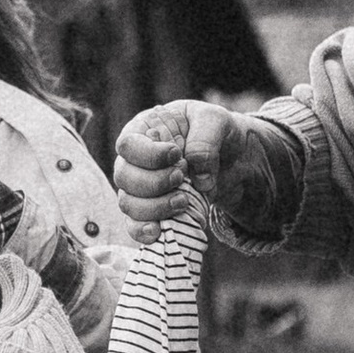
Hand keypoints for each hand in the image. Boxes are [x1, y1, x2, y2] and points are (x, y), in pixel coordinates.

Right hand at [115, 100, 239, 230]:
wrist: (230, 157)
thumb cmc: (215, 131)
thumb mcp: (216, 120)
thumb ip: (205, 138)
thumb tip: (198, 176)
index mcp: (143, 130)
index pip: (128, 145)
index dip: (150, 155)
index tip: (177, 155)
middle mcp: (134, 160)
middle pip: (124, 177)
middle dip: (155, 183)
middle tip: (181, 178)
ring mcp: (139, 188)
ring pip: (128, 204)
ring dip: (155, 207)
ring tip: (183, 201)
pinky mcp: (150, 211)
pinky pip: (134, 226)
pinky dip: (143, 231)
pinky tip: (158, 232)